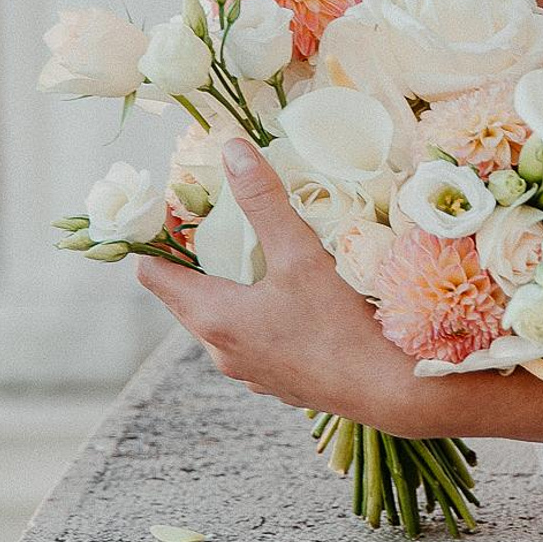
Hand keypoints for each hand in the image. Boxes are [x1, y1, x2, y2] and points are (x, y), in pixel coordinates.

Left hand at [133, 145, 413, 430]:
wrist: (388, 391)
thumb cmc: (340, 325)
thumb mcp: (300, 254)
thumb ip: (264, 201)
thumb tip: (232, 150)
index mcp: (213, 317)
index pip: (154, 274)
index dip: (157, 238)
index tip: (179, 209)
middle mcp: (220, 350)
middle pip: (187, 296)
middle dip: (198, 258)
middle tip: (222, 221)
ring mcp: (248, 371)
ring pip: (222, 321)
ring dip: (231, 288)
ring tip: (260, 255)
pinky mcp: (277, 382)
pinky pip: (252, 342)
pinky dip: (259, 315)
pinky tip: (293, 300)